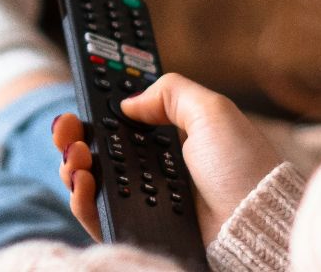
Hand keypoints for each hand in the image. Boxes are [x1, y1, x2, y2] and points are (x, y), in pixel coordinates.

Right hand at [52, 73, 285, 243]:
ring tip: (79, 155)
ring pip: (90, 182)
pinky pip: (96, 215)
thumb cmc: (242, 167)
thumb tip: (130, 102)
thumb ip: (172, 92)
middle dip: (75, 135)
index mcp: (171, 142)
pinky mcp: (137, 229)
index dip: (98, 114)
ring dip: (73, 163)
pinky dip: (80, 198)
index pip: (122, 125)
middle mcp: (154, 171)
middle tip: (67, 127)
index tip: (82, 103)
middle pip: (98, 152)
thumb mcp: (213, 110)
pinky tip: (84, 180)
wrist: (253, 222)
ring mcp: (144, 200)